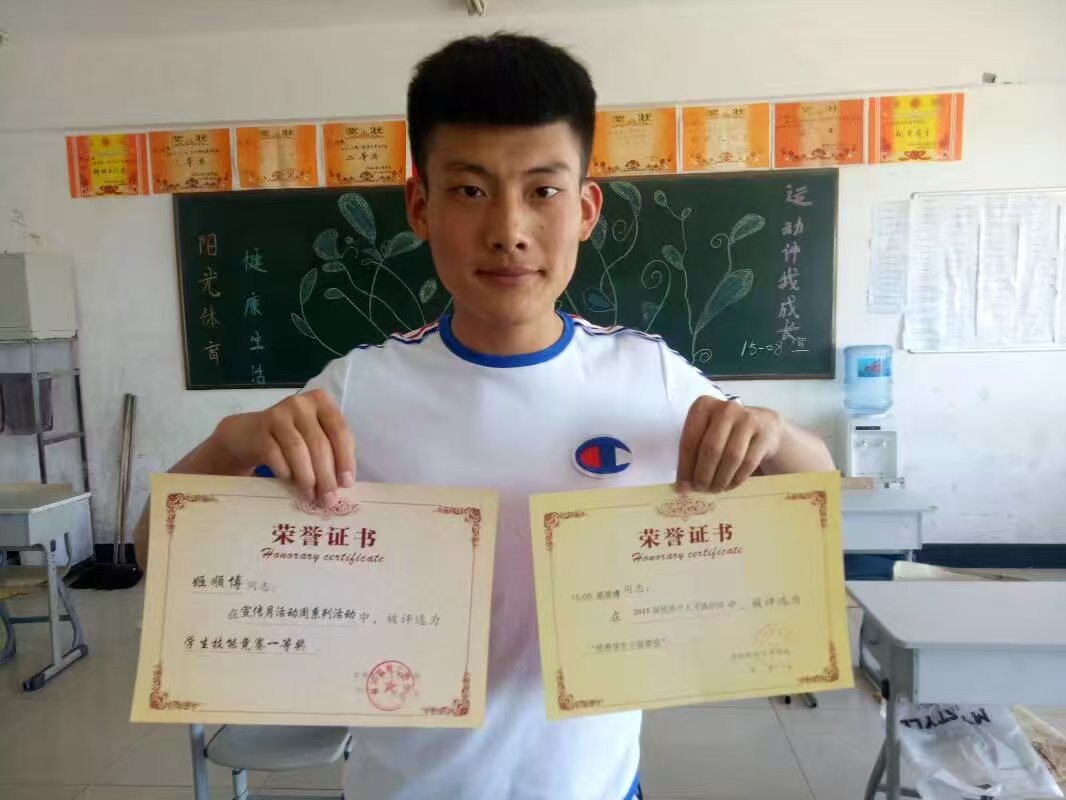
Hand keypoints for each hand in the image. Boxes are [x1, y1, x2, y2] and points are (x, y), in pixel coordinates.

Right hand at [211, 389, 355, 503]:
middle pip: (319, 443)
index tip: (347, 483)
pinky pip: (275, 455)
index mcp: (321, 402)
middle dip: (326, 475)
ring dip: (307, 477)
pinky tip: (290, 484)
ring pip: (298, 450)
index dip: (346, 459)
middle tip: (328, 498)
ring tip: (311, 496)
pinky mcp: (259, 430)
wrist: (247, 435)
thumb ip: (330, 453)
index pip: (340, 431)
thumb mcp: (313, 437)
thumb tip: (341, 484)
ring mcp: (278, 415)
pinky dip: (285, 472)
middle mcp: (300, 405)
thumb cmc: (290, 438)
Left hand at [676, 396, 783, 492]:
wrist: (764, 426)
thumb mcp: (705, 434)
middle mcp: (726, 408)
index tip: (683, 486)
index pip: (690, 440)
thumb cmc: (726, 432)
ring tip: (714, 489)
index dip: (685, 467)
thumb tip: (682, 486)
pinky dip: (736, 478)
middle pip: (711, 449)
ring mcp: (748, 419)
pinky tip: (729, 485)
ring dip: (720, 479)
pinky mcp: (765, 433)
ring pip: (731, 457)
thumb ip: (692, 455)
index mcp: (703, 405)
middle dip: (703, 474)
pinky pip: (748, 462)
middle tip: (700, 490)